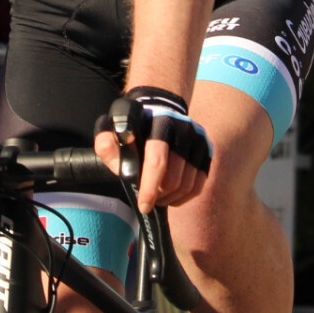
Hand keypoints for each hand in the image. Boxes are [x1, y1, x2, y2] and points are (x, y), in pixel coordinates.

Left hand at [94, 90, 210, 213]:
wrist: (159, 107)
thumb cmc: (132, 124)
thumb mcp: (111, 127)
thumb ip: (107, 144)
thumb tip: (117, 165)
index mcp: (157, 122)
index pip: (157, 161)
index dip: (150, 186)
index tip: (143, 206)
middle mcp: (182, 128)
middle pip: (172, 179)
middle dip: (158, 195)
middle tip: (147, 199)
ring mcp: (198, 138)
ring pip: (186, 185)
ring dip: (170, 198)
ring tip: (157, 196)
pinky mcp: (207, 149)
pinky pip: (198, 185)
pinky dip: (183, 196)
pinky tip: (171, 193)